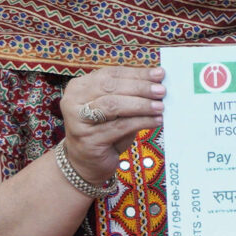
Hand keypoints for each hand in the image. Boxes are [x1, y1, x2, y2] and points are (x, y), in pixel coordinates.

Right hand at [60, 67, 163, 184]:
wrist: (86, 162)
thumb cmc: (105, 130)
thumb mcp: (116, 109)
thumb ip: (129, 94)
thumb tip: (158, 82)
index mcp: (80, 86)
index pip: (111, 74)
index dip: (137, 73)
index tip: (159, 74)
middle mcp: (73, 100)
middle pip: (111, 88)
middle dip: (140, 87)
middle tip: (162, 90)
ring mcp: (78, 120)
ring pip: (113, 105)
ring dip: (141, 105)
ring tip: (160, 107)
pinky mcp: (88, 139)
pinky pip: (119, 127)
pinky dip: (141, 122)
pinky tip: (156, 121)